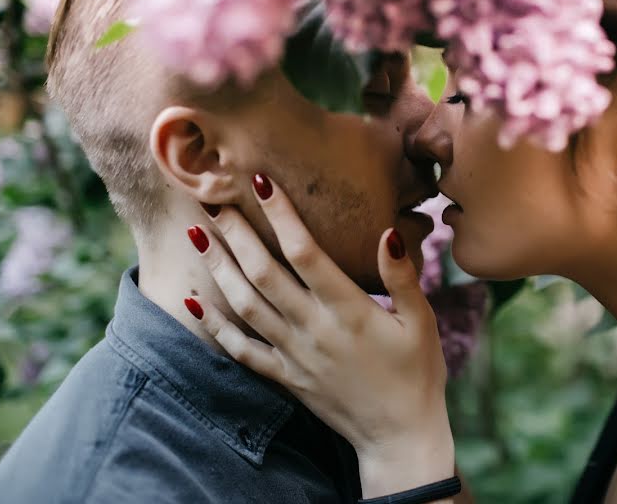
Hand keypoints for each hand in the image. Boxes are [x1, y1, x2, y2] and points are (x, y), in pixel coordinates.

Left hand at [186, 174, 454, 497]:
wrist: (398, 434)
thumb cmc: (417, 372)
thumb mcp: (421, 321)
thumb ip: (403, 276)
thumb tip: (388, 233)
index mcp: (349, 309)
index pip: (305, 252)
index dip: (281, 215)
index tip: (260, 181)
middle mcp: (313, 328)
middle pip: (263, 273)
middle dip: (235, 232)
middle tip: (212, 197)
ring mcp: (294, 354)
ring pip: (245, 305)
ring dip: (218, 268)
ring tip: (196, 234)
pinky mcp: (285, 376)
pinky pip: (241, 350)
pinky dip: (215, 327)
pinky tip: (195, 303)